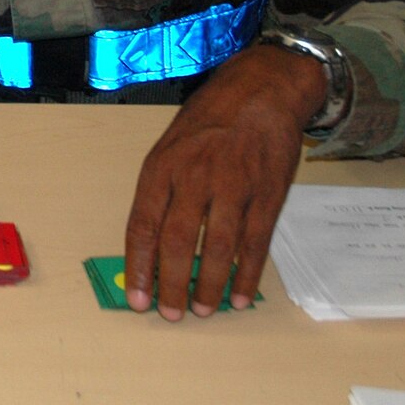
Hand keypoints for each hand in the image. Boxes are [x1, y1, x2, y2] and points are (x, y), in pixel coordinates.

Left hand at [122, 45, 325, 319]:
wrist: (262, 90)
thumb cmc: (210, 118)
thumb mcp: (171, 144)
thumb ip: (163, 189)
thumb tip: (151, 241)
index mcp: (162, 166)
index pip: (142, 225)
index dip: (138, 266)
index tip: (136, 298)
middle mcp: (194, 178)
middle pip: (176, 242)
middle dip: (171, 284)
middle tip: (170, 314)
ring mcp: (233, 187)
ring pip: (217, 248)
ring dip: (209, 285)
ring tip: (204, 311)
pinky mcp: (267, 195)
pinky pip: (255, 243)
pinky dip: (247, 274)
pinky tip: (239, 295)